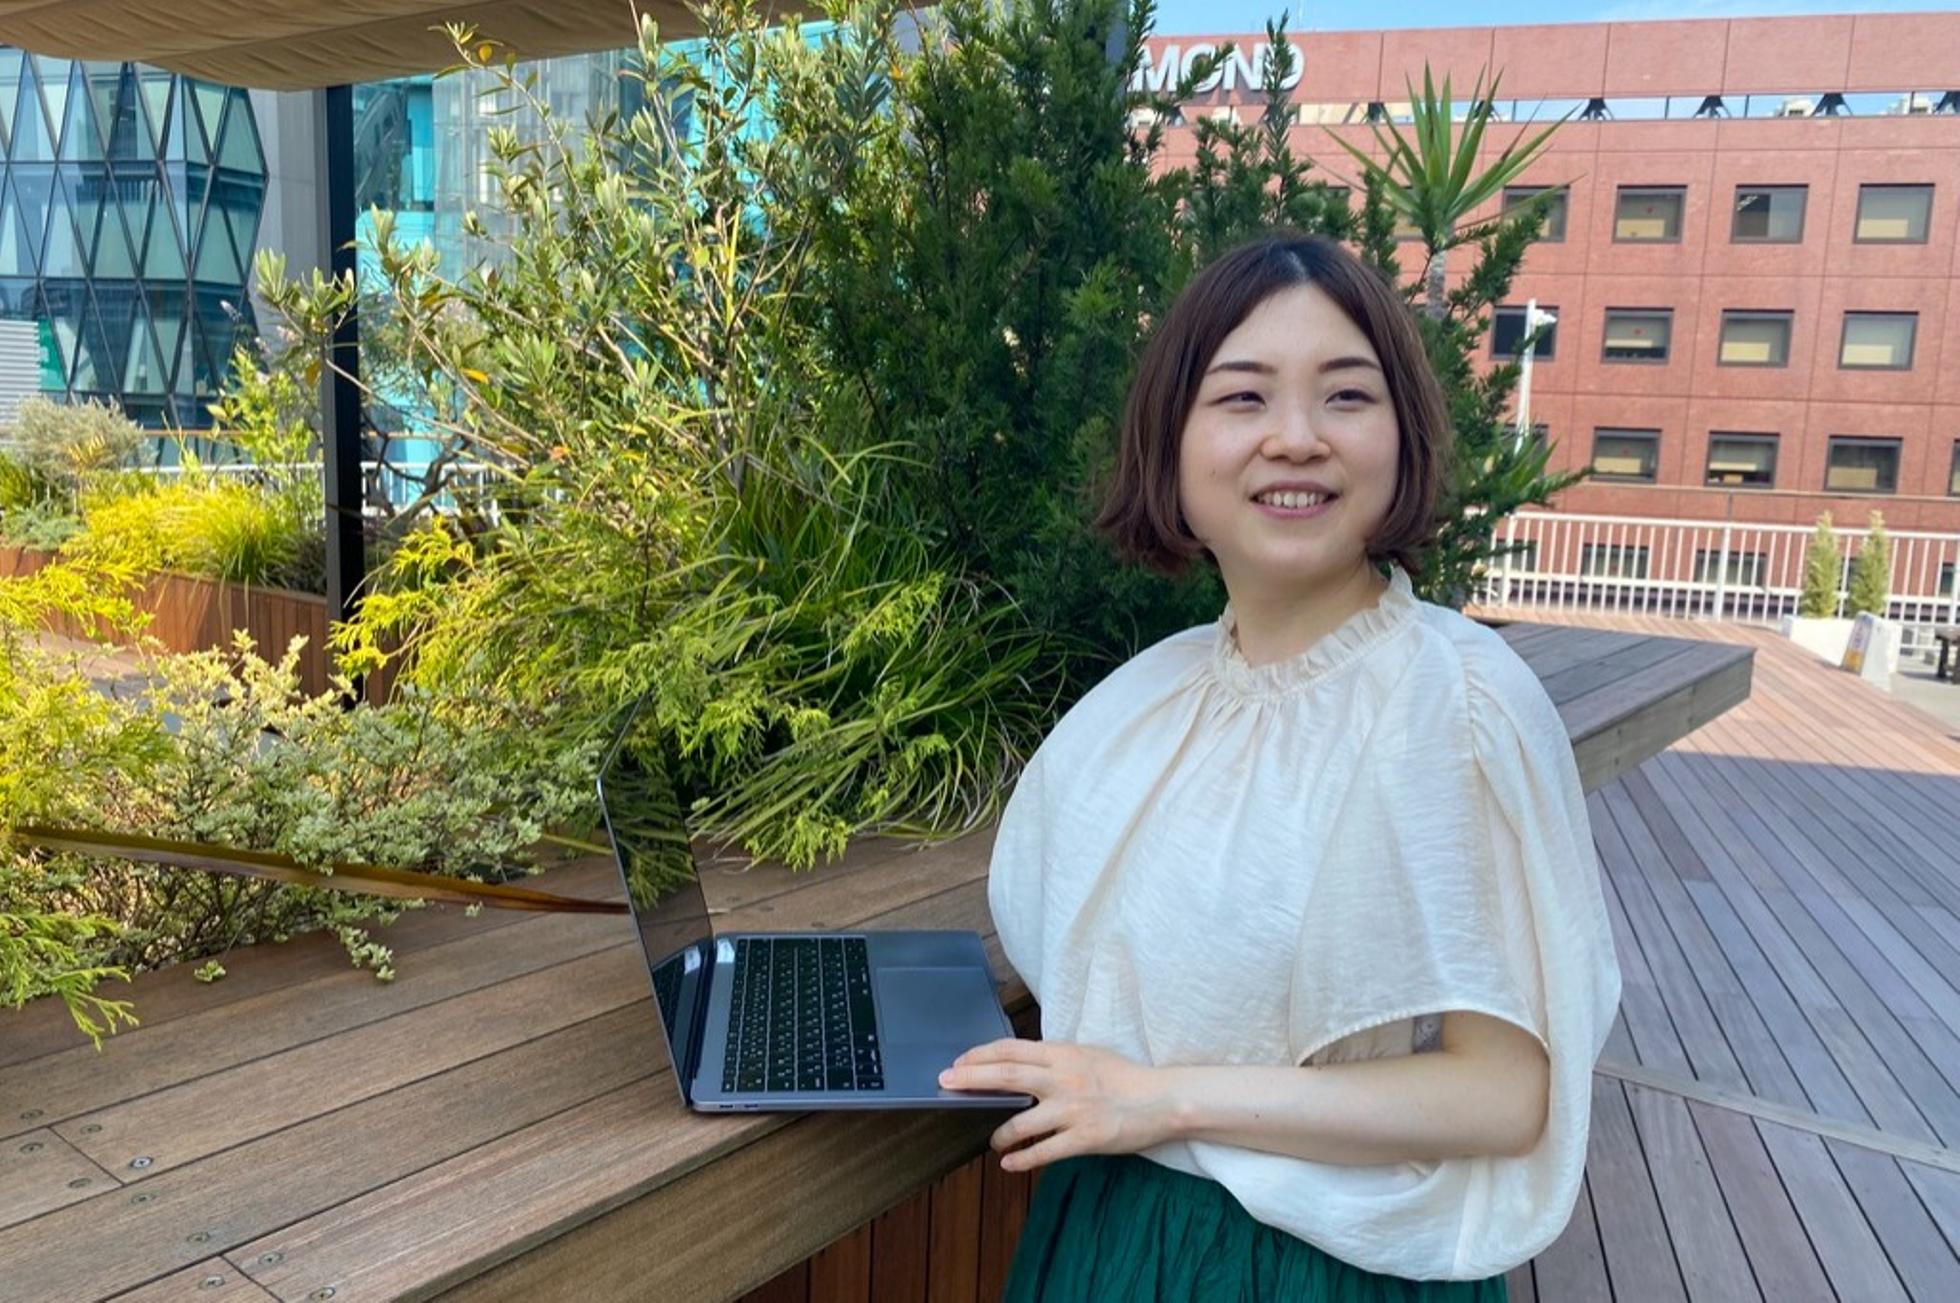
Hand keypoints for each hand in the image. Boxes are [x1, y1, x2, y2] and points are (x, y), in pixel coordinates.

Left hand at [938, 1039, 1178, 1171]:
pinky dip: (1023, 1159)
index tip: (959, 1062)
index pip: (1011, 1049)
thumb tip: (1017, 1065)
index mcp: (1063, 1053)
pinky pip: (1045, 1151)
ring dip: (1000, 1132)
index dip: (980, 1055)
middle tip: (946, 1083)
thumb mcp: (1086, 1055)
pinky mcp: (1085, 1138)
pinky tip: (1009, 1163)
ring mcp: (1073, 1109)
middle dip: (971, 1079)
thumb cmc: (1123, 1076)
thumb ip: (1054, 1060)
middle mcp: (1064, 1078)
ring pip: (1022, 1121)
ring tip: (991, 1140)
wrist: (1160, 1100)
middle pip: (1007, 1076)